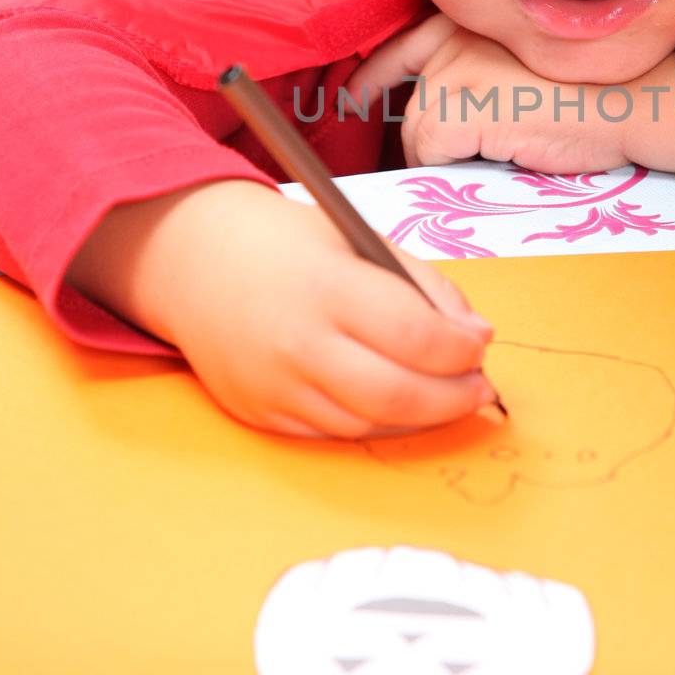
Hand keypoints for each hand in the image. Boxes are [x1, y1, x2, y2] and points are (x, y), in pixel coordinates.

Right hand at [66, 179, 498, 439]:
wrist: (193, 261)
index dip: (462, 350)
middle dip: (455, 398)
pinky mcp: (261, 415)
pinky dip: (375, 425)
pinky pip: (334, 435)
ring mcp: (275, 387)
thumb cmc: (287, 244)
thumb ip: (423, 286)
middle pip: (399, 396)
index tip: (481, 344)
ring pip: (370, 426)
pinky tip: (397, 405)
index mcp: (327, 287)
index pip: (417, 336)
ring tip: (446, 396)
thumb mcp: (361, 239)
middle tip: (480, 387)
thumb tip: (473, 337)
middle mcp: (298, 343)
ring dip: (421, 418)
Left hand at [349, 13, 674, 175]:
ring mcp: (457, 69)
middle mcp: (458, 37)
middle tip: (442, 167)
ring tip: (494, 162)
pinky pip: (430, 151)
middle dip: (421, 143)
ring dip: (445, 161)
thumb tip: (443, 128)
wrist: (636, 98)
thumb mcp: (528, 70)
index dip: (373, 77)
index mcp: (474, 22)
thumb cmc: (597, 94)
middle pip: (413, 105)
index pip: (403, 47)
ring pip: (418, 134)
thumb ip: (483, 80)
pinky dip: (451, 168)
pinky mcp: (464, 103)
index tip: (352, 98)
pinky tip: (495, 160)